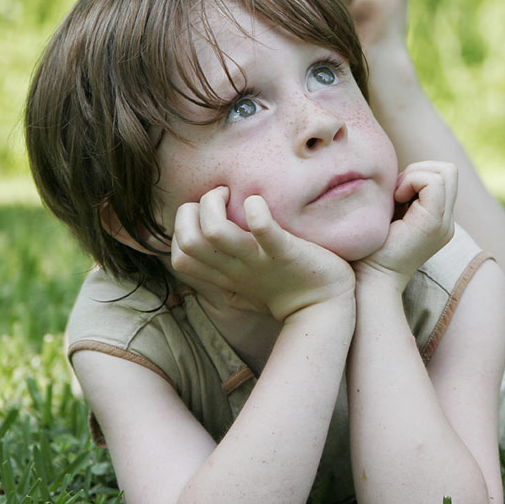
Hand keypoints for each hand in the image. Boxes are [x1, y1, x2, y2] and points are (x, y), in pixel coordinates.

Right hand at [169, 187, 354, 320]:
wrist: (324, 308)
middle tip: (219, 198)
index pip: (180, 257)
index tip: (204, 217)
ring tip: (233, 194)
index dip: (180, 232)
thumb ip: (228, 284)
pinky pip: (263, 230)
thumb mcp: (248, 291)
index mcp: (225, 276)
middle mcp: (235, 268)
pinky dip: (256, 210)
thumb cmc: (286, 294)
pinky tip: (257, 203)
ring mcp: (258, 260)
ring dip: (214, 203)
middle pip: (188, 241)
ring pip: (214, 231)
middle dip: (191, 210)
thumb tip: (214, 281)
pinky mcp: (285, 252)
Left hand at [355, 161, 457, 290]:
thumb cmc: (366, 250)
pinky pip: (434, 182)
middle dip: (419, 170)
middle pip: (449, 170)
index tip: (394, 194)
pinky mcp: (434, 223)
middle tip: (396, 192)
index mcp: (436, 219)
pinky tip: (396, 201)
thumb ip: (398, 195)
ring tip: (396, 198)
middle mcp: (446, 221)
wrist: (369, 280)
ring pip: (446, 172)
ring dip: (415, 175)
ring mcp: (444, 223)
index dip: (417, 173)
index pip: (443, 176)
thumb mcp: (386, 215)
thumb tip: (395, 172)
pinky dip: (412, 181)